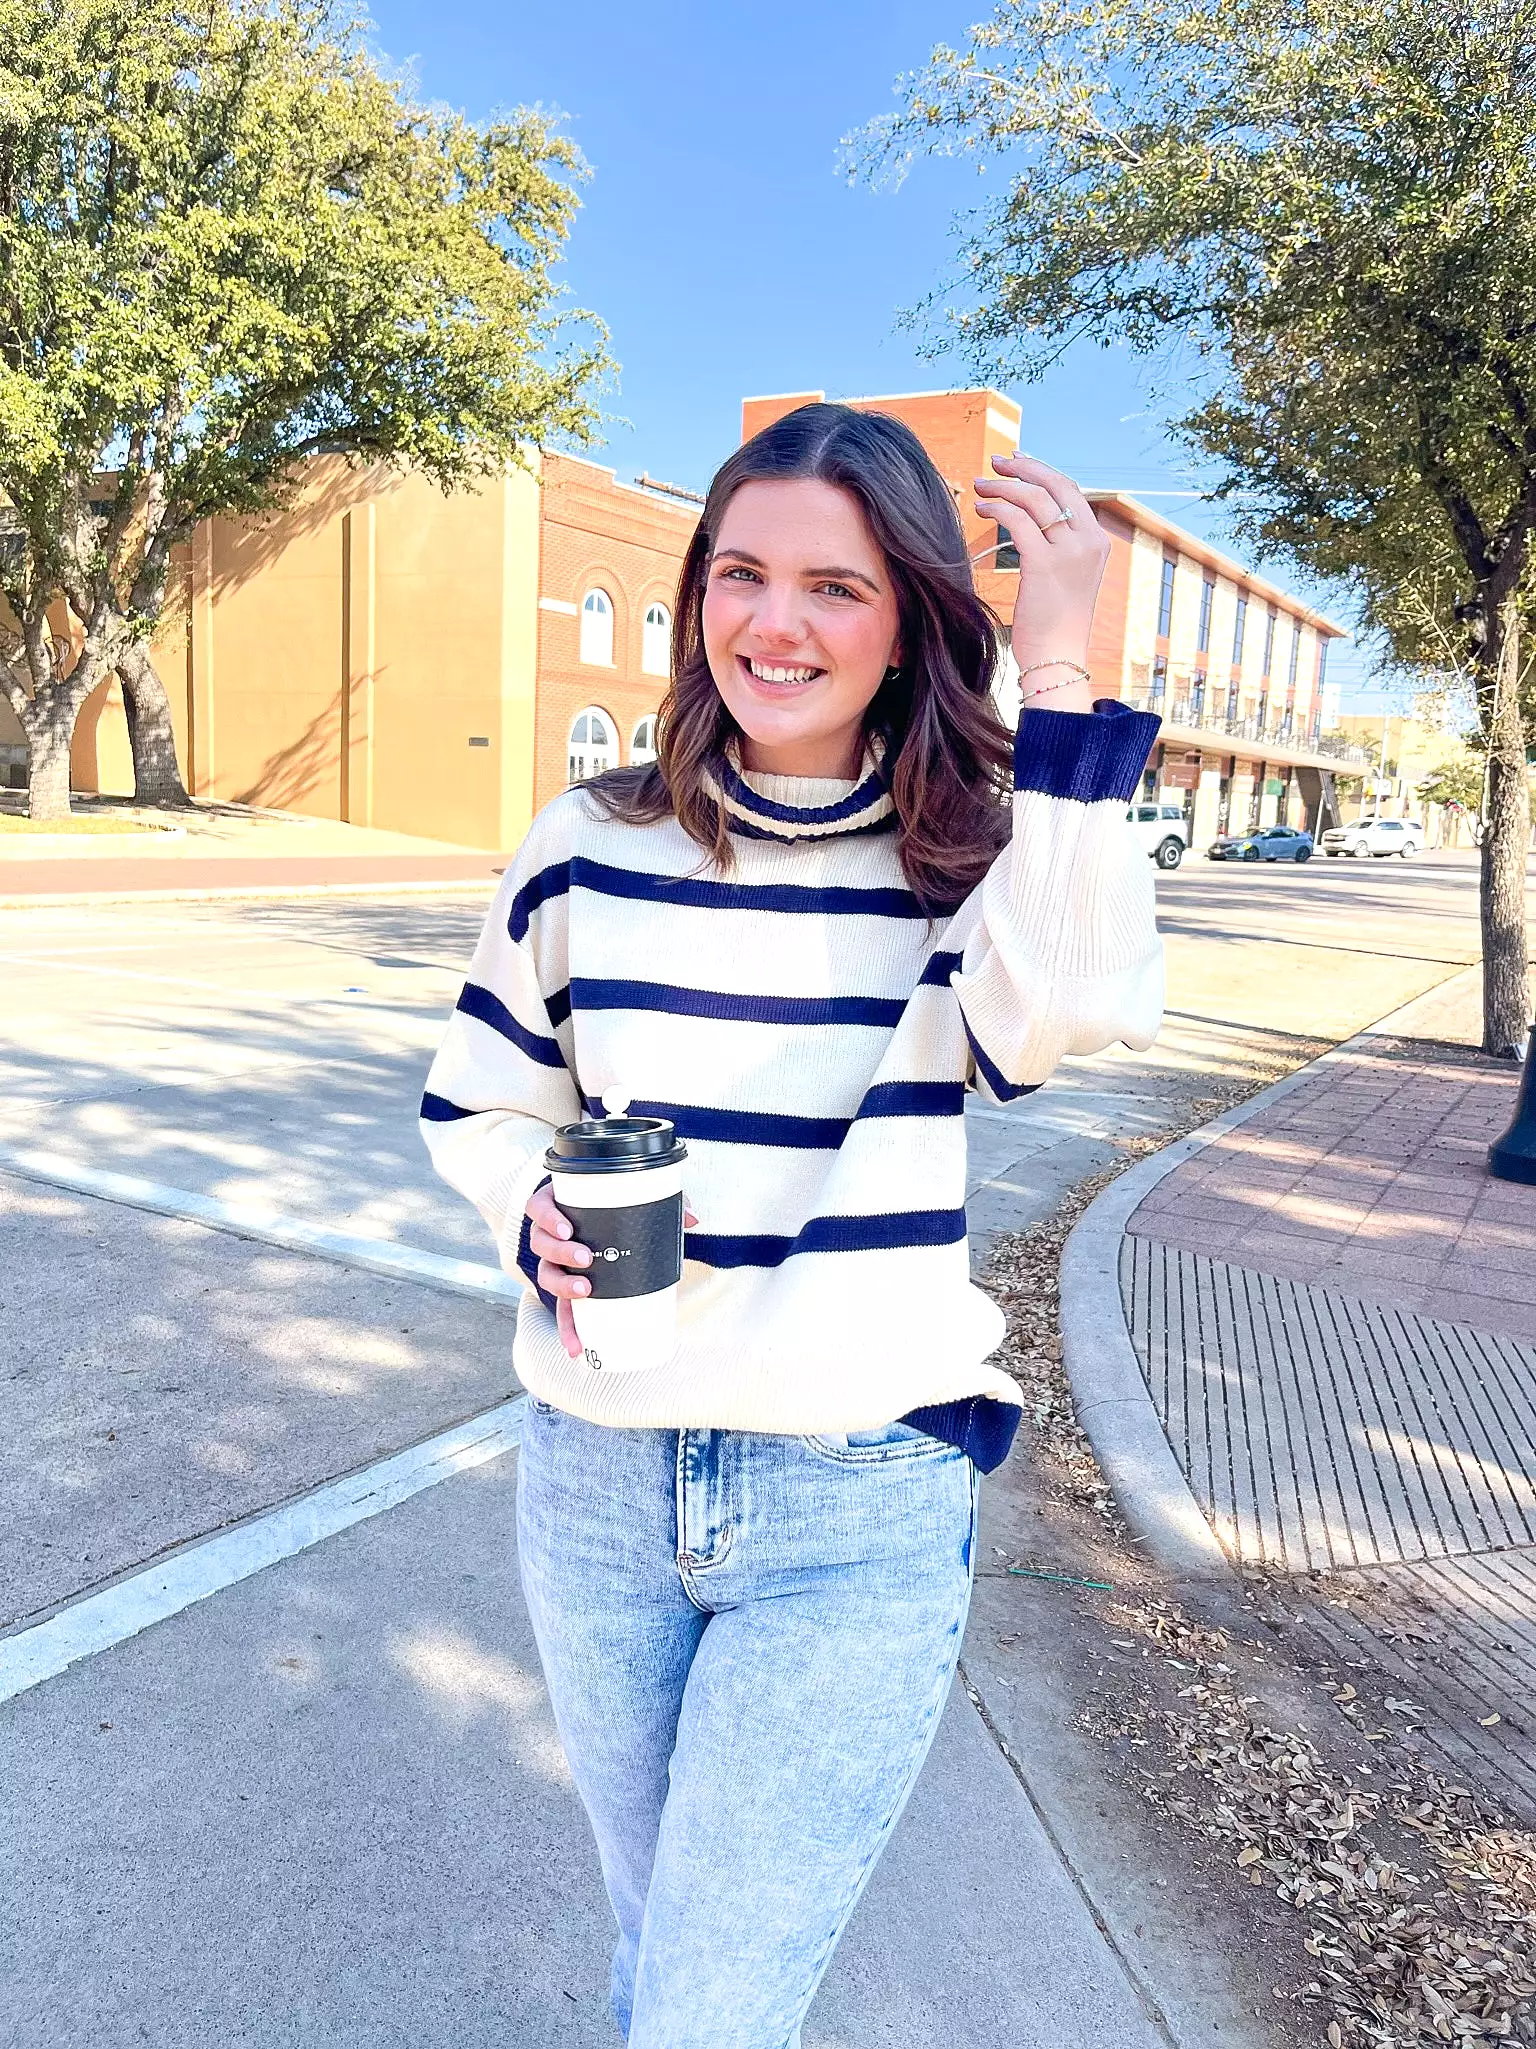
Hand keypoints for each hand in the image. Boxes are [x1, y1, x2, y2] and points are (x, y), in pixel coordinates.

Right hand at [525, 1181, 698, 1358]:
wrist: (604, 1226)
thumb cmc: (613, 1208)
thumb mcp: (634, 1201)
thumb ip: (661, 1205)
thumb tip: (693, 1220)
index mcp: (558, 1206)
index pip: (539, 1207)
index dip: (548, 1217)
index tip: (567, 1228)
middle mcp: (549, 1235)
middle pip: (540, 1242)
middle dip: (560, 1252)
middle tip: (585, 1258)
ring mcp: (554, 1263)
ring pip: (546, 1274)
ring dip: (561, 1286)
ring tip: (584, 1290)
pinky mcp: (567, 1289)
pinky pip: (562, 1310)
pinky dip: (568, 1329)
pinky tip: (576, 1347)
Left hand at [973, 454, 1109, 711]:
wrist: (1057, 660)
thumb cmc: (1055, 625)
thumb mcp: (1067, 578)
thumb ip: (1058, 548)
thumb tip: (1033, 521)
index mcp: (1096, 541)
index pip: (1070, 491)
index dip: (1042, 472)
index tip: (1018, 463)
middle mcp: (1089, 541)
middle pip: (1055, 485)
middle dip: (1023, 468)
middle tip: (997, 462)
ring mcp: (1069, 552)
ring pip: (1033, 499)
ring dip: (1003, 487)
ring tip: (980, 487)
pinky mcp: (1044, 565)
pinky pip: (1017, 521)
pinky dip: (997, 508)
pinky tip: (982, 509)